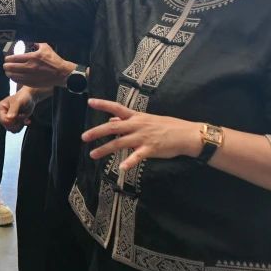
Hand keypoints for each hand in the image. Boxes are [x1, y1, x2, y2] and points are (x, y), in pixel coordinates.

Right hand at [0, 88, 36, 132]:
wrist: (30, 98)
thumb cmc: (23, 97)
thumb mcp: (18, 102)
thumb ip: (14, 109)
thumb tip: (9, 118)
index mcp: (1, 108)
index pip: (3, 120)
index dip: (12, 121)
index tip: (20, 116)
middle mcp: (3, 114)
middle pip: (7, 126)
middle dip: (17, 123)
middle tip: (23, 116)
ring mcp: (9, 119)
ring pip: (12, 129)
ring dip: (20, 125)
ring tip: (24, 117)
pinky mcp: (14, 122)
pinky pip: (16, 130)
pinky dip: (22, 126)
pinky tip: (26, 120)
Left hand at [3, 42, 74, 88]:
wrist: (61, 73)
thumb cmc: (54, 60)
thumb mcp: (45, 47)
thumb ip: (36, 43)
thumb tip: (29, 41)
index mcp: (32, 57)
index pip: (15, 58)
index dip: (8, 59)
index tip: (6, 59)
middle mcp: (30, 67)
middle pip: (12, 67)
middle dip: (6, 66)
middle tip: (5, 65)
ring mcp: (30, 76)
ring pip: (14, 75)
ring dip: (8, 73)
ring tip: (7, 72)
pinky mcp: (32, 83)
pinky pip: (19, 81)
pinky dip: (14, 79)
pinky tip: (13, 77)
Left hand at [82, 98, 199, 172]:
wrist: (187, 134)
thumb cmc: (167, 126)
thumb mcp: (146, 119)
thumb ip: (128, 120)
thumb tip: (111, 119)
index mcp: (136, 117)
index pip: (117, 108)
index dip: (103, 104)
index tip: (89, 102)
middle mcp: (137, 125)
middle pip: (113, 127)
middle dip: (97, 132)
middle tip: (83, 137)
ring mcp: (143, 137)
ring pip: (120, 143)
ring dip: (105, 149)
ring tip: (93, 155)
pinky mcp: (151, 149)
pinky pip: (137, 156)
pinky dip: (129, 162)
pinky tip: (121, 168)